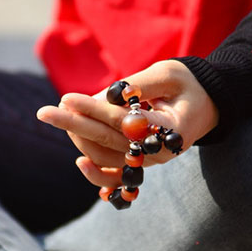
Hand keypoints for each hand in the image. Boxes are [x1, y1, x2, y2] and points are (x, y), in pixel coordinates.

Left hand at [37, 59, 218, 186]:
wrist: (207, 106)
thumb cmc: (188, 84)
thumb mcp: (169, 74)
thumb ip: (138, 85)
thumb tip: (102, 96)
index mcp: (171, 129)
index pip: (124, 120)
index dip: (94, 109)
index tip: (67, 97)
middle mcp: (159, 152)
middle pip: (108, 141)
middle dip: (73, 125)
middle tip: (44, 112)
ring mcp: (149, 162)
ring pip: (106, 157)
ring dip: (79, 138)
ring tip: (60, 114)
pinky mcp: (140, 165)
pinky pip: (115, 176)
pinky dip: (97, 173)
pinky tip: (79, 162)